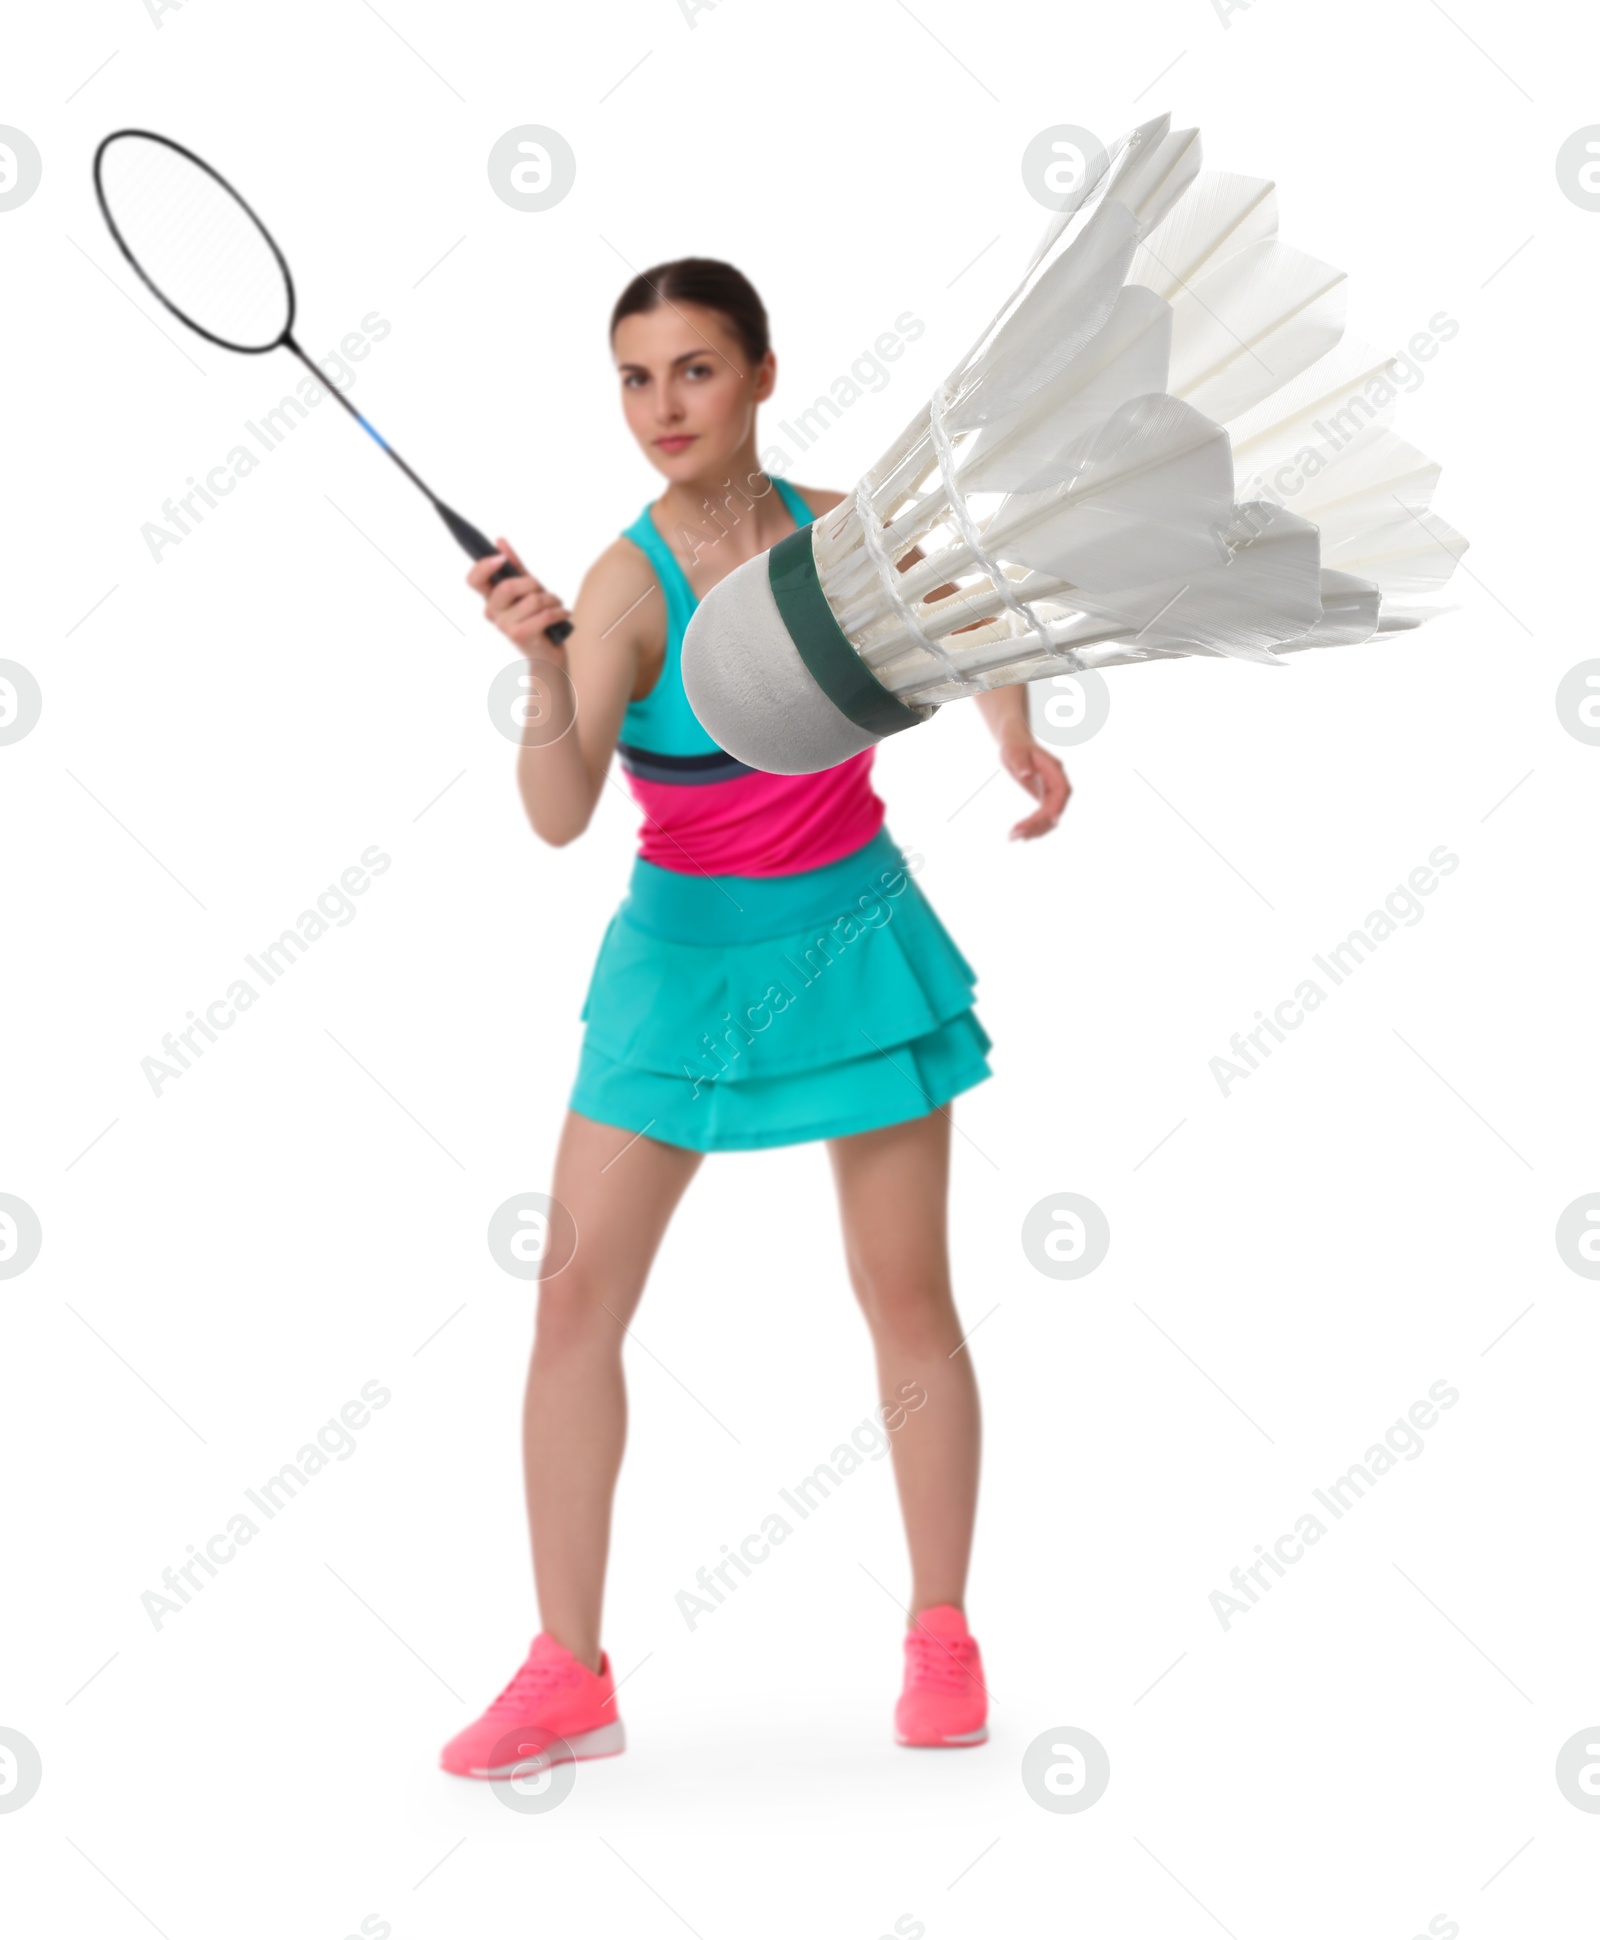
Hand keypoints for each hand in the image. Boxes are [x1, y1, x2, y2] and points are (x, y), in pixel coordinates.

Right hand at [467, 536, 571, 657]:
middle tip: (543, 591)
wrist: (547, 655)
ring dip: (551, 599)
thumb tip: (499, 542)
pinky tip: (563, 613)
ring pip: (532, 600)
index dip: (483, 566)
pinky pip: (543, 615)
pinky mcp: (521, 636)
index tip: (500, 559)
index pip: (474, 580)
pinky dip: (558, 612)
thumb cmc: (537, 619)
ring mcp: (505, 626)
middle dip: (532, 584)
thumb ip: (514, 567)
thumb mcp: (527, 590)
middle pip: (508, 586)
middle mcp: (493, 613)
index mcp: (491, 599)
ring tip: (556, 605)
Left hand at [998, 734, 1069, 839]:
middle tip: (1019, 834)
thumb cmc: (1015, 747)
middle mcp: (1056, 781)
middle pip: (1054, 806)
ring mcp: (1052, 791)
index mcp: (1053, 769)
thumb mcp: (1014, 752)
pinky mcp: (1045, 798)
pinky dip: (1033, 826)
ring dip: (1035, 828)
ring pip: (1050, 815)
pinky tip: (1020, 834)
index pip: (1062, 789)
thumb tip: (1026, 775)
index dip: (1059, 804)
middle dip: (1039, 822)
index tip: (1052, 819)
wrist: (1016, 745)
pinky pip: (1043, 816)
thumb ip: (1020, 762)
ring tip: (1014, 837)